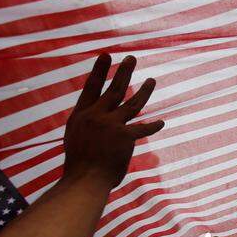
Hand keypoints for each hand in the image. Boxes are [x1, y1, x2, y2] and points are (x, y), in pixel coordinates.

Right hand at [63, 54, 164, 187]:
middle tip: (132, 58)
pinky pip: (143, 128)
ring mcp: (110, 124)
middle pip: (114, 89)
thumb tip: (99, 120)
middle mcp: (96, 116)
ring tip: (151, 80)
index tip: (106, 55)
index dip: (99, 70)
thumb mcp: (75, 138)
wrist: (84, 181)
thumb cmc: (80, 165)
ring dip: (144, 91)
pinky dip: (153, 126)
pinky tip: (161, 122)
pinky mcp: (124, 136)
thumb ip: (88, 125)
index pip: (91, 88)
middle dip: (124, 72)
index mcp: (81, 115)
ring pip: (132, 103)